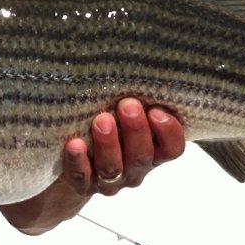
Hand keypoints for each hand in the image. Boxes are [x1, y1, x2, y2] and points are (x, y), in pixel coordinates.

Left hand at [0, 98, 184, 233]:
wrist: (72, 160)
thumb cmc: (107, 122)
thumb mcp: (123, 110)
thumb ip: (134, 97)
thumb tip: (134, 59)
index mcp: (153, 151)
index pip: (172, 149)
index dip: (169, 132)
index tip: (156, 110)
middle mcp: (135, 169)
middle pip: (142, 157)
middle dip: (136, 130)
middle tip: (127, 104)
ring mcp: (109, 181)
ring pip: (114, 168)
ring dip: (109, 144)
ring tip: (101, 120)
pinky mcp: (82, 184)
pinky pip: (81, 177)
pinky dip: (78, 161)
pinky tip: (74, 144)